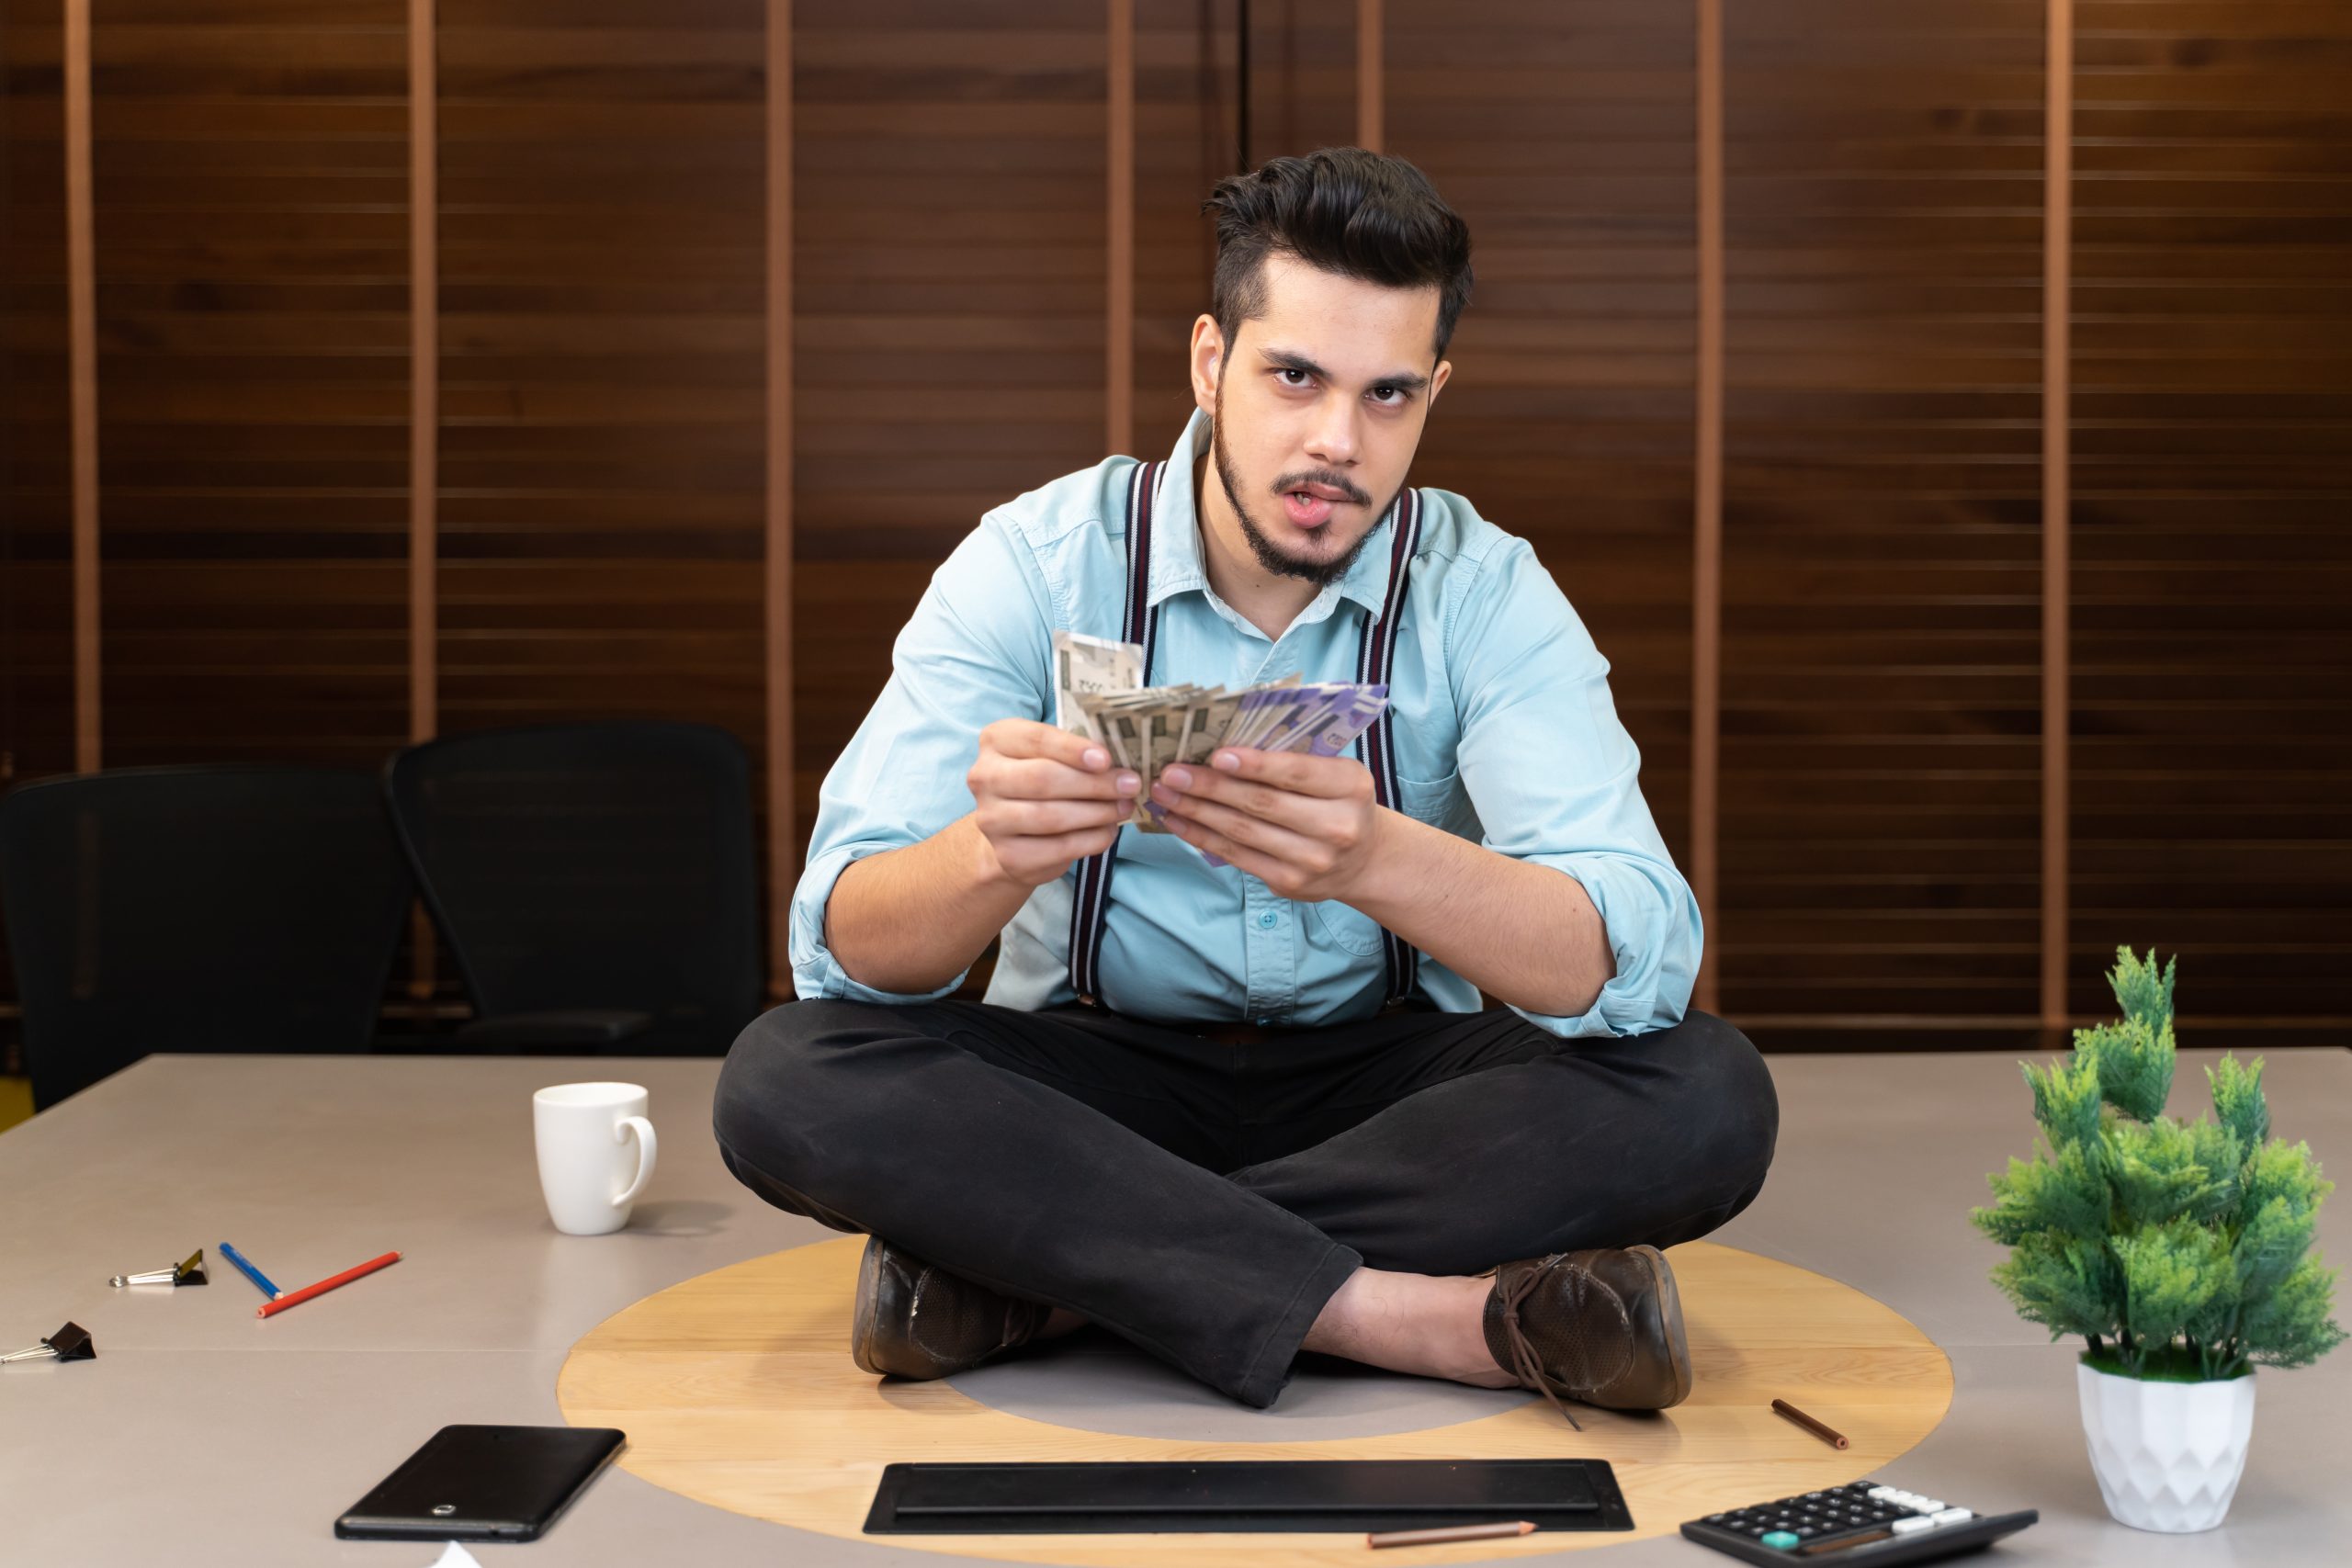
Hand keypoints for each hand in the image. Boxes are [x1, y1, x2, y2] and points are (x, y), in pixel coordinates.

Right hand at [967, 719, 1139, 888]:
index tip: (1106, 759)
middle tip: (1129, 785)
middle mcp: (984, 777)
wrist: (1013, 832)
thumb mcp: (1052, 755)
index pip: (1035, 739)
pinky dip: (1092, 839)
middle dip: (1094, 783)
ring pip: (1051, 816)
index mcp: (996, 740)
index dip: (1072, 749)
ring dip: (1097, 812)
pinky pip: (1058, 847)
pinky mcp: (1008, 854)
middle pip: (1043, 779)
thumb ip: (1077, 752)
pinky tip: (1109, 830)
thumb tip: (1121, 764)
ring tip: (1123, 807)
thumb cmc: (1041, 780)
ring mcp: (991, 819)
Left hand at [1149, 747, 1383, 901]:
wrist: (1364, 859)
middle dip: (1210, 786)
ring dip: (1197, 811)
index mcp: (1351, 786)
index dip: (1256, 765)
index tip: (1217, 755)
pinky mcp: (1289, 883)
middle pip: (1262, 803)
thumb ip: (1293, 760)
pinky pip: (1237, 856)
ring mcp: (1313, 860)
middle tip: (1171, 772)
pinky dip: (1202, 837)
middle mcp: (1337, 826)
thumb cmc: (1338, 802)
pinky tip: (1178, 821)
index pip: (1297, 773)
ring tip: (1165, 794)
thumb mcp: (1335, 774)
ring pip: (1243, 831)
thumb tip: (1224, 749)